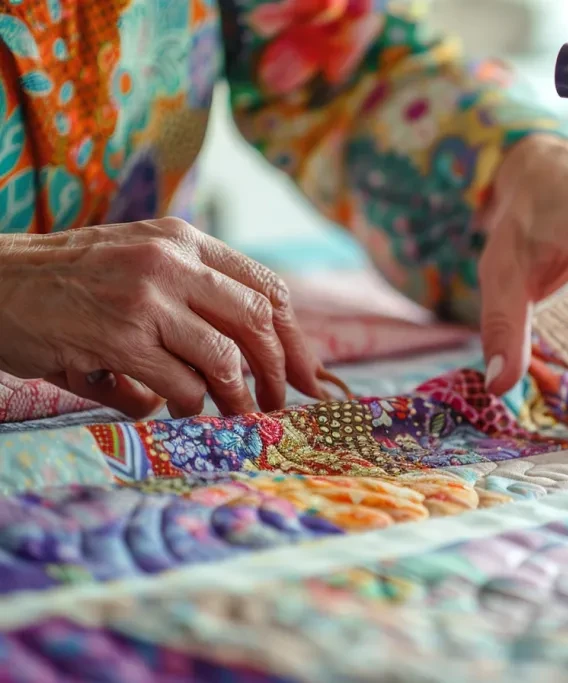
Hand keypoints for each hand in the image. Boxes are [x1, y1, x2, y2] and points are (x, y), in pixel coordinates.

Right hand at [0, 218, 327, 418]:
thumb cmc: (70, 282)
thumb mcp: (139, 264)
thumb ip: (194, 299)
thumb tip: (249, 363)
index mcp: (185, 241)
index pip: (267, 287)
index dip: (294, 337)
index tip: (308, 374)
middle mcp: (172, 261)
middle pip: (259, 320)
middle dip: (281, 370)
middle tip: (281, 401)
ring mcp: (146, 297)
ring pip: (226, 357)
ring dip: (238, 397)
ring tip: (234, 414)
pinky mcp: (118, 336)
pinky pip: (180, 383)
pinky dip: (189, 405)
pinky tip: (177, 409)